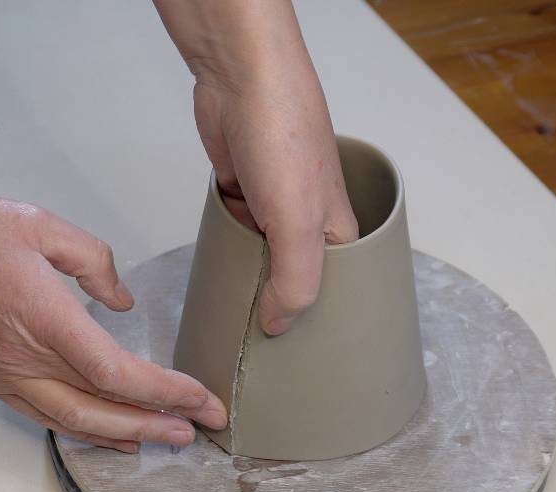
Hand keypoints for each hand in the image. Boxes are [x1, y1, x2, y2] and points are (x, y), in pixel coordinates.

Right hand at [0, 194, 226, 452]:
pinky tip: (111, 434)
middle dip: (158, 421)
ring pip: (75, 420)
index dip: (165, 390)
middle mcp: (26, 357)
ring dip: (126, 434)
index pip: (117, 372)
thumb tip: (121, 298)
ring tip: (165, 438)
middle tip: (198, 427)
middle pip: (103, 406)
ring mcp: (7, 374)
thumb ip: (93, 260)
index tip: (200, 397)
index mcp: (44, 317)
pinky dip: (85, 430)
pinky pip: (45, 416)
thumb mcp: (39, 226)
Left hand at [155, 0, 358, 334]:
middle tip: (260, 343)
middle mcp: (307, 221)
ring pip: (262, 258)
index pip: (335, 289)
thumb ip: (294, 280)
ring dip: (250, 279)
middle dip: (279, 304)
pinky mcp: (241, 193)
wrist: (239, 77)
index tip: (299, 351)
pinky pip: (236, 234)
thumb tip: (276, 325)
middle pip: (295, 276)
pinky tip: (218, 272)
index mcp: (337, 230)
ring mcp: (272, 207)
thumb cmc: (284, 135)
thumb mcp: (298, 221)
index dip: (320, 319)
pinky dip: (229, 251)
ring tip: (235, 317)